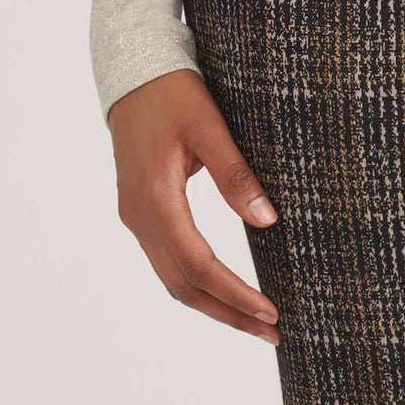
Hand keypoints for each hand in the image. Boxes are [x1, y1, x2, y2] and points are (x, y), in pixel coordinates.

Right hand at [109, 69, 280, 344]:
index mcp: (155, 198)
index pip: (199, 265)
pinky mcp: (141, 213)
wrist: (131, 71)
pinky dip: (198, 285)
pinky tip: (226, 293)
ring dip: (214, 305)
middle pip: (184, 286)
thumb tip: (267, 220)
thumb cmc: (171, 92)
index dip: (236, 294)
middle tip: (273, 334)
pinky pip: (169, 262)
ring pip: (174, 280)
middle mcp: (139, 216)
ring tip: (256, 323)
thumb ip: (236, 173)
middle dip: (229, 314)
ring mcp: (136, 217)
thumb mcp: (209, 124)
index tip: (272, 312)